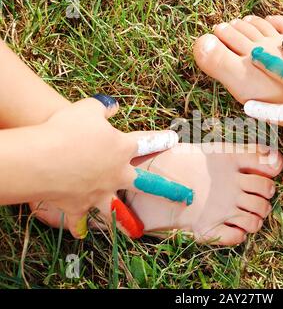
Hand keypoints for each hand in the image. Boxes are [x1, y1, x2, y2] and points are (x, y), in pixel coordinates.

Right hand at [37, 94, 179, 237]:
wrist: (41, 159)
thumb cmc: (67, 129)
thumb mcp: (88, 109)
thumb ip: (103, 108)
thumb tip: (112, 107)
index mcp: (122, 149)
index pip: (147, 142)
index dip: (161, 139)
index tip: (174, 139)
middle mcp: (116, 174)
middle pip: (145, 183)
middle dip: (165, 189)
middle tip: (183, 195)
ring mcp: (99, 193)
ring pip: (117, 211)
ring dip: (126, 222)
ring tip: (134, 232)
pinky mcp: (78, 206)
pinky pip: (79, 221)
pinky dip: (78, 227)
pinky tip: (79, 233)